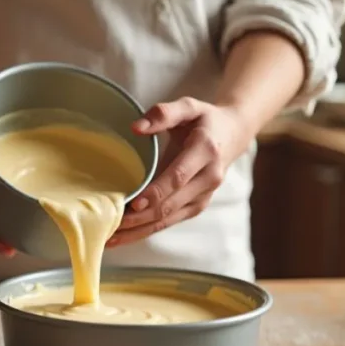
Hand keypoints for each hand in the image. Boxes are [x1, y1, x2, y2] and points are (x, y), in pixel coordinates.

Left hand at [108, 97, 253, 246]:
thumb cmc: (204, 119)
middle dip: (140, 218)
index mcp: (206, 151)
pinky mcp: (197, 206)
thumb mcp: (188, 106)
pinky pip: (170, 221)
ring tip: (111, 239)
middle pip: (171, 204)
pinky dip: (146, 230)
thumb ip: (163, 113)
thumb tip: (136, 127)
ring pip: (169, 219)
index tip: (133, 204)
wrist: (233, 135)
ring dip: (139, 231)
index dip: (156, 192)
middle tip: (111, 225)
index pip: (179, 177)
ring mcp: (204, 196)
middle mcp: (209, 178)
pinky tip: (125, 236)